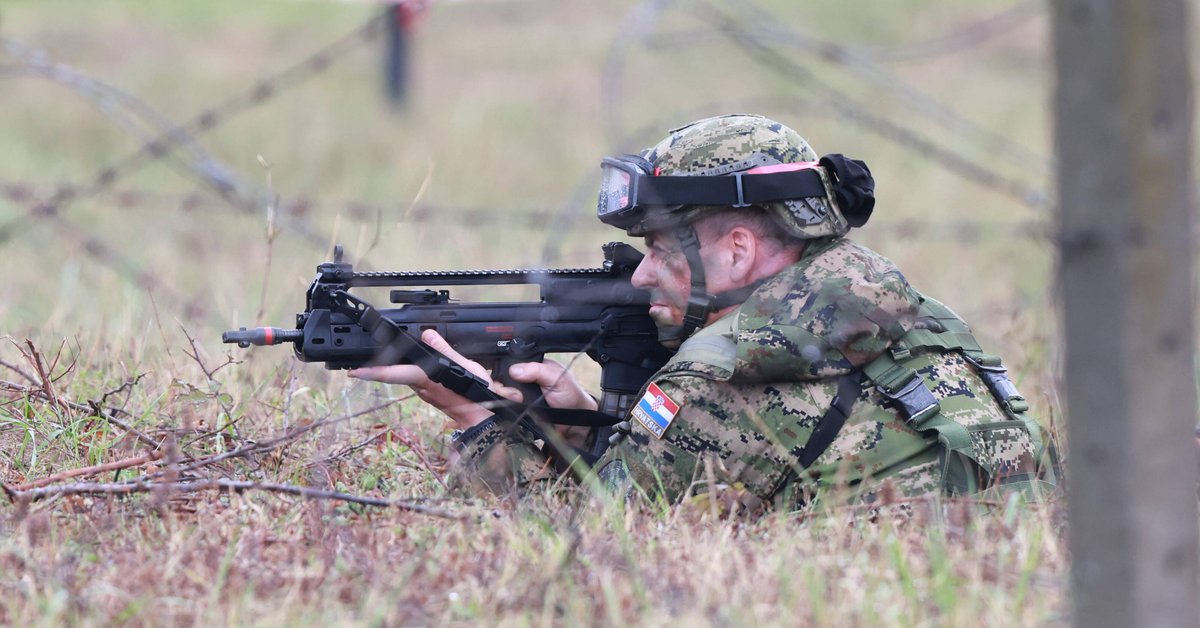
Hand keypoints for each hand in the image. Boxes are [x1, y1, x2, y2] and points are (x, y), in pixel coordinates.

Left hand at [349, 329, 510, 428]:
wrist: (482, 419)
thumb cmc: (475, 396)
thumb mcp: (464, 366)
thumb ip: (445, 349)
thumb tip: (428, 334)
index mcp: (425, 379)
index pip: (393, 374)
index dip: (372, 373)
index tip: (354, 372)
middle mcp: (420, 388)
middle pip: (394, 374)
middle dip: (378, 367)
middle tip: (361, 361)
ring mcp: (424, 393)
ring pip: (405, 377)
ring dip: (394, 370)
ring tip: (384, 358)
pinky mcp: (430, 394)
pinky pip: (415, 380)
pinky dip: (410, 373)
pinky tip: (413, 366)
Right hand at [502, 359, 597, 447]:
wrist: (574, 421)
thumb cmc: (569, 394)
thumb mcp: (555, 376)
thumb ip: (537, 370)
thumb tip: (514, 370)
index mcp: (529, 366)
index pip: (508, 364)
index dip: (504, 372)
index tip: (506, 379)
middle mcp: (521, 380)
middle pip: (501, 381)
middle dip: (504, 388)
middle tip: (517, 394)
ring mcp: (518, 396)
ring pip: (501, 396)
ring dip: (508, 399)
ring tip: (521, 401)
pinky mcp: (518, 410)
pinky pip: (506, 410)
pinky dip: (509, 410)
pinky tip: (518, 409)